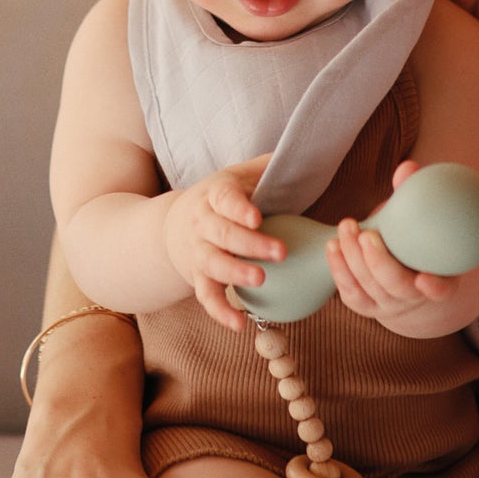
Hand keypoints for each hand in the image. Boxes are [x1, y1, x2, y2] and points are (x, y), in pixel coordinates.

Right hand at [161, 156, 283, 331]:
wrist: (175, 226)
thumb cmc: (222, 199)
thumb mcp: (239, 176)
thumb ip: (267, 168)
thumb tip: (303, 153)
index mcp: (215, 195)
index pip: (224, 199)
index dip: (239, 208)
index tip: (257, 217)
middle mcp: (202, 224)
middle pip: (222, 234)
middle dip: (250, 244)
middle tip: (279, 252)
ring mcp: (198, 253)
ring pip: (212, 265)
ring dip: (234, 274)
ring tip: (259, 281)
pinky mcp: (198, 278)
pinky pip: (206, 297)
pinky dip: (220, 312)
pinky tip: (240, 325)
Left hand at [326, 162, 458, 336]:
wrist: (401, 271)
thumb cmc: (415, 240)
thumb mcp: (421, 221)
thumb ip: (414, 195)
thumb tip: (408, 168)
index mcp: (440, 280)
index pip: (442, 290)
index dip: (435, 288)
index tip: (424, 279)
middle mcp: (414, 298)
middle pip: (397, 287)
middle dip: (379, 263)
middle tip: (366, 234)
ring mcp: (388, 305)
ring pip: (369, 289)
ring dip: (353, 259)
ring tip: (345, 228)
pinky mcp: (365, 306)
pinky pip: (349, 293)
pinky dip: (339, 270)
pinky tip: (332, 246)